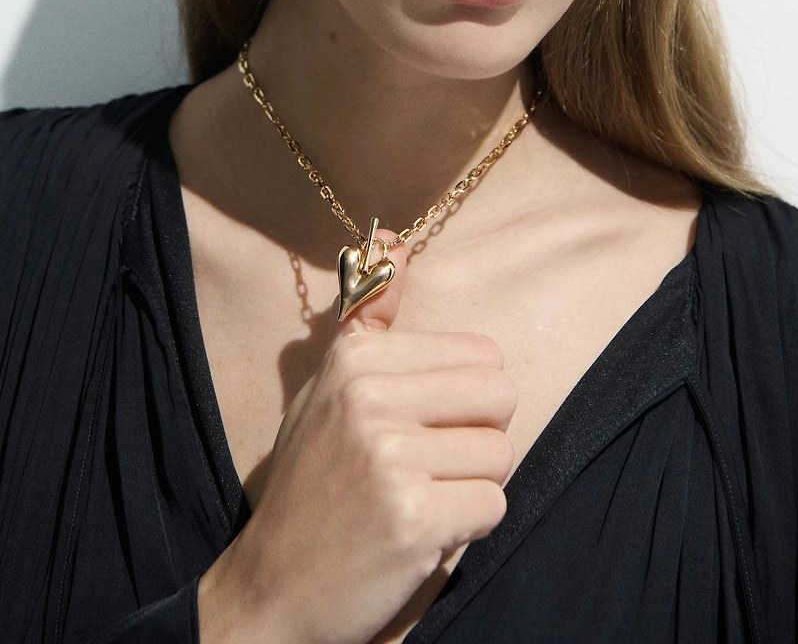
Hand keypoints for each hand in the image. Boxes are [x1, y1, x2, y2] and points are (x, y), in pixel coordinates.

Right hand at [197, 229, 516, 643]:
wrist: (271, 587)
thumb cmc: (312, 481)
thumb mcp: (329, 385)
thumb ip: (370, 315)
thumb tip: (392, 234)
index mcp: (358, 358)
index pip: (482, 357)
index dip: (462, 401)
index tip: (416, 428)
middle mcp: (371, 396)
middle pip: (501, 399)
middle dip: (477, 440)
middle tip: (427, 468)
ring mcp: (390, 457)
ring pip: (501, 457)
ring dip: (470, 488)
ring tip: (416, 500)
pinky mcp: (414, 518)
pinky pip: (493, 509)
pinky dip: (465, 530)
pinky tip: (417, 534)